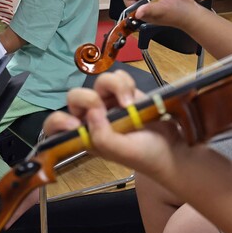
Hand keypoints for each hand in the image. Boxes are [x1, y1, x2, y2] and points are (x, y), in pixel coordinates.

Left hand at [43, 71, 185, 178]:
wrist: (175, 148)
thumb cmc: (148, 156)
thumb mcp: (124, 152)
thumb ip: (103, 137)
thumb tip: (92, 113)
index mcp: (85, 137)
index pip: (56, 128)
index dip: (59, 122)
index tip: (76, 124)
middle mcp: (93, 120)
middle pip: (75, 96)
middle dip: (89, 98)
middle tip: (106, 109)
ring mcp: (110, 104)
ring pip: (98, 82)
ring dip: (114, 87)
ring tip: (130, 103)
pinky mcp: (125, 93)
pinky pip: (118, 77)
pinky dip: (125, 82)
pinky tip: (135, 96)